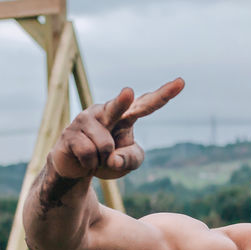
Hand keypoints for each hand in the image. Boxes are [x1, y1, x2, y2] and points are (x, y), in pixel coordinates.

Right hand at [50, 77, 184, 180]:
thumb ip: (130, 159)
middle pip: (118, 107)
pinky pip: (88, 154)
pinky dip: (90, 164)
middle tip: (128, 93)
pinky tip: (84, 159)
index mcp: (126, 115)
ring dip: (102, 160)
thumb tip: (112, 158)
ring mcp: (86, 120)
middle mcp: (106, 112)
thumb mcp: (128, 163)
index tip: (181, 82)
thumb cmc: (107, 158)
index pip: (148, 104)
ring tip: (96, 156)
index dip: (164, 94)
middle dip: (121, 101)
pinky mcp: (70, 133)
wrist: (77, 167)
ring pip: (105, 146)